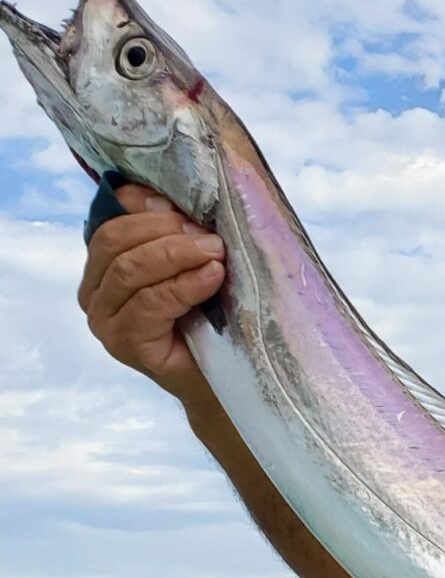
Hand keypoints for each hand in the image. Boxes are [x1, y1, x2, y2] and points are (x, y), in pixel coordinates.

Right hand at [77, 180, 224, 405]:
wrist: (218, 382)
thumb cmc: (203, 323)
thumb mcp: (186, 269)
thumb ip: (170, 235)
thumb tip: (162, 195)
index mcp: (101, 268)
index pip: (111, 222)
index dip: (148, 209)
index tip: (188, 209)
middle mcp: (93, 294)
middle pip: (115, 241)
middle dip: (165, 231)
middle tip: (210, 236)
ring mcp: (104, 321)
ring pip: (130, 269)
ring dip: (177, 255)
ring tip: (216, 254)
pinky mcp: (124, 343)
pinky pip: (151, 302)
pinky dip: (184, 285)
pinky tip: (211, 277)